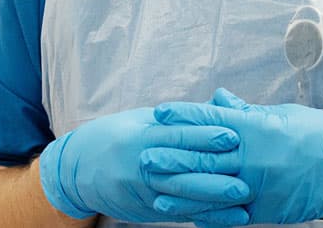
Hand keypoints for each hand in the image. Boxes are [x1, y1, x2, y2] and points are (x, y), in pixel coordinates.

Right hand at [38, 106, 252, 223]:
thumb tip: (221, 105)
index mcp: (141, 136)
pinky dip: (204, 215)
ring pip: (181, 195)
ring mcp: (141, 190)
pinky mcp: (145, 209)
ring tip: (241, 200)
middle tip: (244, 177)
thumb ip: (182, 118)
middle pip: (181, 169)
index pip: (177, 136)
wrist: (78, 168)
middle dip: (214, 174)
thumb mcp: (144, 120)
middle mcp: (140, 164)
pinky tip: (226, 216)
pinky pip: (177, 212)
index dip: (205, 136)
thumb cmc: (119, 136)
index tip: (233, 136)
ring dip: (213, 200)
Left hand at [147, 88, 322, 224]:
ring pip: (212, 188)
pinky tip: (187, 214)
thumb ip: (246, 111)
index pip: (212, 120)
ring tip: (156, 190)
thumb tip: (218, 99)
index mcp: (258, 127)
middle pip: (204, 156)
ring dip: (181, 190)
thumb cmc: (320, 134)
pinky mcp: (266, 209)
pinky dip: (207, 214)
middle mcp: (255, 156)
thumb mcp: (282, 115)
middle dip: (172, 156)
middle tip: (144, 155)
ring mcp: (259, 185)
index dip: (184, 116)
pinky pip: (230, 213)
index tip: (161, 113)